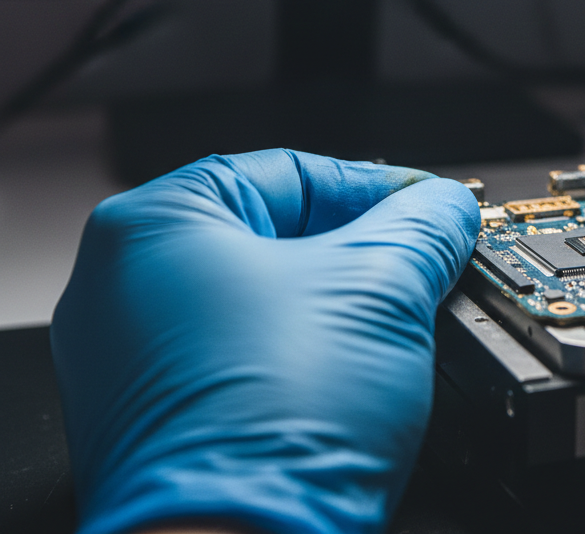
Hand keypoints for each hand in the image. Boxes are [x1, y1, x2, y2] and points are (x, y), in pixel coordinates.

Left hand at [49, 150, 479, 533]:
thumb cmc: (271, 429)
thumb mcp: (380, 288)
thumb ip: (423, 225)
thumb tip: (445, 208)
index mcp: (152, 227)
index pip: (291, 172)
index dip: (377, 186)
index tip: (429, 204)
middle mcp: (122, 287)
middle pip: (275, 232)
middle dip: (360, 247)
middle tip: (420, 258)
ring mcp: (132, 360)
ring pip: (263, 297)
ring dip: (337, 300)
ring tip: (396, 314)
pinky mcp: (158, 419)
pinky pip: (244, 353)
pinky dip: (303, 349)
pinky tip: (353, 366)